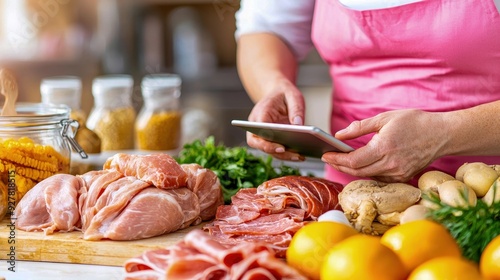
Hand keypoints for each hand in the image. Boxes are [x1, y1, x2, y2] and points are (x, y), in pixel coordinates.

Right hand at [246, 77, 306, 160]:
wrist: (278, 93)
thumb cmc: (283, 94)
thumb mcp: (293, 95)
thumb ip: (296, 108)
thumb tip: (299, 125)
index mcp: (260, 113)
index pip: (259, 130)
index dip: (268, 142)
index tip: (281, 148)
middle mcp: (257, 127)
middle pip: (261, 144)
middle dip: (277, 152)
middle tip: (296, 155)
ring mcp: (262, 135)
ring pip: (269, 150)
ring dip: (284, 156)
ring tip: (301, 156)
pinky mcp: (270, 140)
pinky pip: (276, 150)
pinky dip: (287, 154)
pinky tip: (301, 154)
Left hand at [321, 109, 446, 182]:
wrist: (442, 134)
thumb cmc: (414, 122)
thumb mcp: (384, 118)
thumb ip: (359, 128)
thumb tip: (339, 135)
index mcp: (384, 148)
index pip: (353, 161)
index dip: (336, 159)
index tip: (325, 155)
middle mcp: (390, 164)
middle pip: (357, 171)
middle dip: (339, 166)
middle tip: (329, 159)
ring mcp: (398, 173)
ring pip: (367, 176)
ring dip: (351, 170)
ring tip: (340, 161)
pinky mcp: (403, 177)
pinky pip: (379, 177)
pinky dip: (367, 172)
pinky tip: (360, 165)